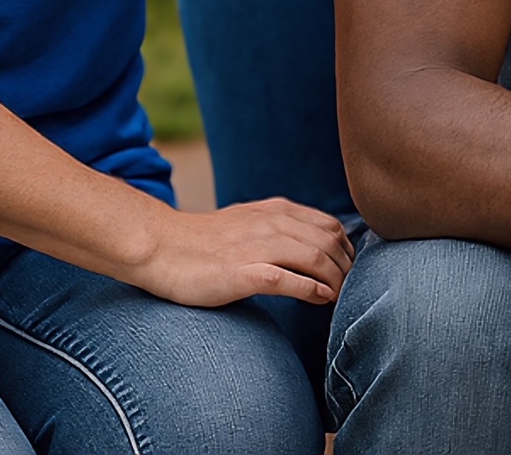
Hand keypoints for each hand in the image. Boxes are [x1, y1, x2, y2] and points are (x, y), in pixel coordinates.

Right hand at [123, 197, 353, 308]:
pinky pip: (287, 280)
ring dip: (335, 278)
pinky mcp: (241, 273)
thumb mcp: (248, 221)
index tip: (349, 268)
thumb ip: (278, 227)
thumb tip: (308, 243)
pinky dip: (311, 289)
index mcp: (276, 211)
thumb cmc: (202, 240)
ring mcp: (257, 247)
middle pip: (328, 242)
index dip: (346, 248)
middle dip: (345, 266)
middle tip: (350, 286)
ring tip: (340, 295)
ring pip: (314, 258)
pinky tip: (322, 298)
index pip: (329, 225)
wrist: (159, 245)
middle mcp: (272, 224)